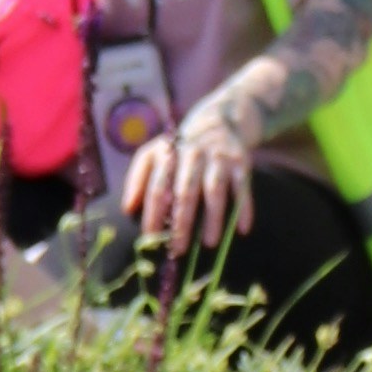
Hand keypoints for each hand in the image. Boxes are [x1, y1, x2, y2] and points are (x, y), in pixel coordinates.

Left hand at [125, 103, 258, 252]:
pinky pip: (243, 188)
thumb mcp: (154, 154)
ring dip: (213, 218)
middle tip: (178, 250)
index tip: (151, 239)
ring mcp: (218, 158)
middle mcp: (193, 155)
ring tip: (210, 244)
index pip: (158, 187)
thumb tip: (128, 208)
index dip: (153, 213)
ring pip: (215, 190)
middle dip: (181, 222)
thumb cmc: (179, 149)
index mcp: (168, 154)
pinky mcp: (241, 162)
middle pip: (186, 191)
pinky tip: (242, 230)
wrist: (218, 121)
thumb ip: (137, 178)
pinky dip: (244, 208)